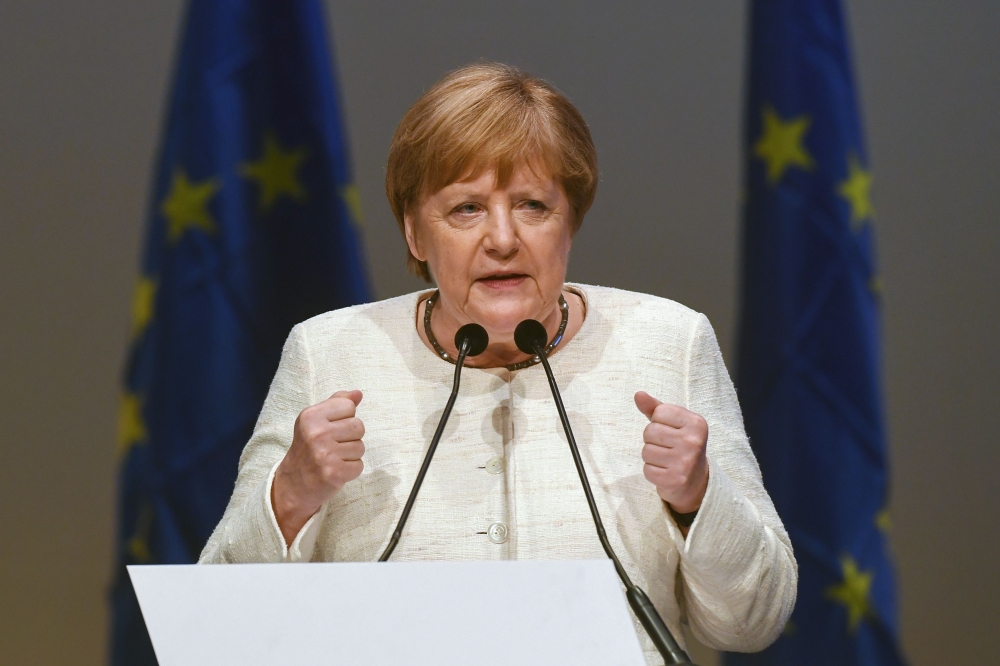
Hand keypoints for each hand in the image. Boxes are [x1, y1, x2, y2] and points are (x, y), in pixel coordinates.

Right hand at [272, 390, 364, 543]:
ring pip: (360, 447)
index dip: (344, 418)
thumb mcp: (316, 420)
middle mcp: (316, 433)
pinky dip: (351, 470)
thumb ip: (337, 403)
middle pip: (358, 426)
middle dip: (351, 437)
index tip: (330, 429)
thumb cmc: (309, 448)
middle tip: (333, 446)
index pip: (349, 406)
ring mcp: (324, 454)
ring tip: (333, 458)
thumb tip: (358, 393)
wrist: (293, 484)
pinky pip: (359, 466)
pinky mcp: (333, 473)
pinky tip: (335, 470)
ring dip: (351, 454)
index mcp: (310, 416)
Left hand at [634, 391, 708, 514]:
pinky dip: (652, 471)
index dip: (659, 421)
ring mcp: (685, 461)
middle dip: (652, 440)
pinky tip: (665, 471)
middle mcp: (693, 441)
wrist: (696, 481)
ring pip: (646, 451)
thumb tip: (638, 394)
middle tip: (667, 447)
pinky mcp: (675, 479)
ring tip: (666, 459)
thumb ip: (655, 407)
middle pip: (650, 431)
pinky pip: (647, 470)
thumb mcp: (673, 423)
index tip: (671, 431)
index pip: (659, 412)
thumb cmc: (681, 445)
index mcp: (696, 423)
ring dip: (651, 456)